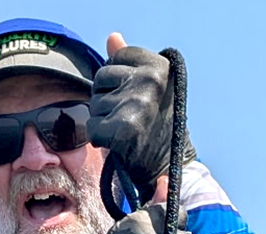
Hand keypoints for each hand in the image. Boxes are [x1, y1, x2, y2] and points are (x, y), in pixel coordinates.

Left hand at [88, 33, 196, 203]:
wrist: (173, 166)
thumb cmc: (159, 125)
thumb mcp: (151, 87)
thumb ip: (129, 62)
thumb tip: (112, 36)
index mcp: (160, 65)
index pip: (116, 57)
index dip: (120, 79)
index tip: (139, 96)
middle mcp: (150, 81)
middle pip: (101, 77)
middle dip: (108, 97)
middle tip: (132, 115)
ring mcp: (137, 104)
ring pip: (95, 103)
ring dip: (105, 118)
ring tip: (128, 129)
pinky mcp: (123, 129)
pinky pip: (92, 127)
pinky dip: (100, 138)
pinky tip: (119, 143)